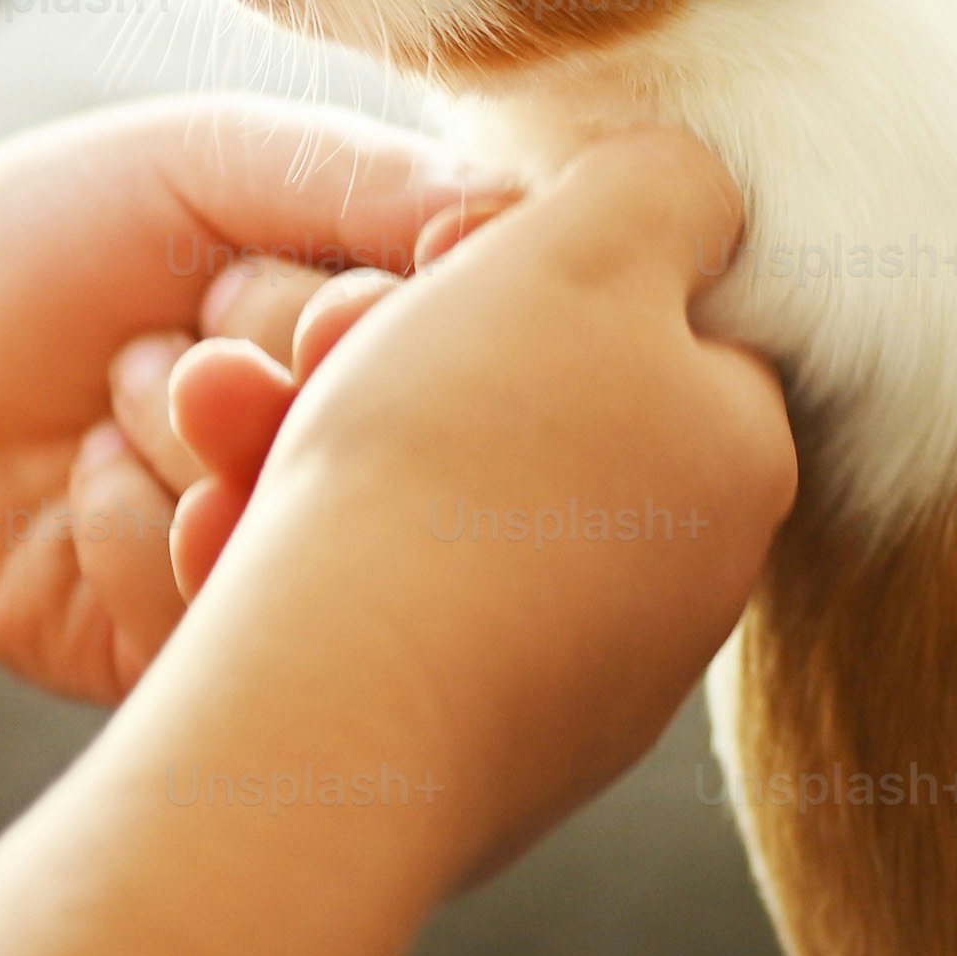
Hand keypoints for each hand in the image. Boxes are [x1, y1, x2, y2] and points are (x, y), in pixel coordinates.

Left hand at [0, 95, 478, 704]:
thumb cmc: (43, 245)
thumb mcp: (199, 162)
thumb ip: (355, 178)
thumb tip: (512, 218)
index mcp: (394, 329)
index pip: (471, 348)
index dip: (386, 338)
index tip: (323, 315)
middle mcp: (363, 451)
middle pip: (399, 453)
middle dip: (270, 391)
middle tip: (194, 356)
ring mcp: (288, 565)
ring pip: (309, 545)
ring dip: (188, 451)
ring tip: (117, 395)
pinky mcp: (203, 657)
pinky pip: (211, 619)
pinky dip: (131, 529)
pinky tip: (87, 481)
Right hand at [166, 126, 797, 885]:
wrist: (337, 714)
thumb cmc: (455, 459)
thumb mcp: (582, 249)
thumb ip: (665, 187)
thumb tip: (694, 190)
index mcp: (737, 461)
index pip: (650, 321)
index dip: (520, 269)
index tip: (425, 266)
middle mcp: (683, 588)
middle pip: (523, 422)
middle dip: (393, 367)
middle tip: (299, 346)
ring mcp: (581, 691)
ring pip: (430, 522)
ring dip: (313, 459)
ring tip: (218, 433)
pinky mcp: (469, 767)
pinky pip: (376, 629)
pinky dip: (296, 578)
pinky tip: (222, 550)